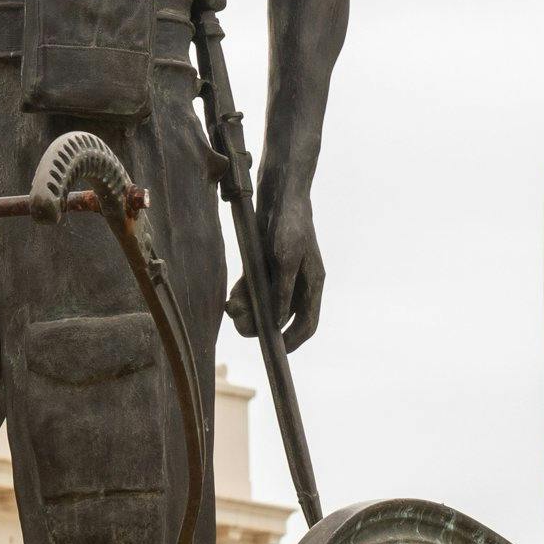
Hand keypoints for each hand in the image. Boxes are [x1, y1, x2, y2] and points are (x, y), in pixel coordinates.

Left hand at [230, 184, 325, 349]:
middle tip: (242, 328)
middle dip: (262, 326)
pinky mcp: (265, 264)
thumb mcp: (285, 259)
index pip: (307, 324)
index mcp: (313, 284)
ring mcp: (281, 274)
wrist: (279, 191)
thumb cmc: (288, 223)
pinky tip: (230, 300)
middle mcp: (299, 283)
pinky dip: (243, 296)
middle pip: (282, 317)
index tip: (274, 352)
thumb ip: (282, 291)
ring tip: (232, 311)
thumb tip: (277, 321)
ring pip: (265, 304)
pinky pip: (253, 288)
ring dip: (248, 311)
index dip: (292, 341)